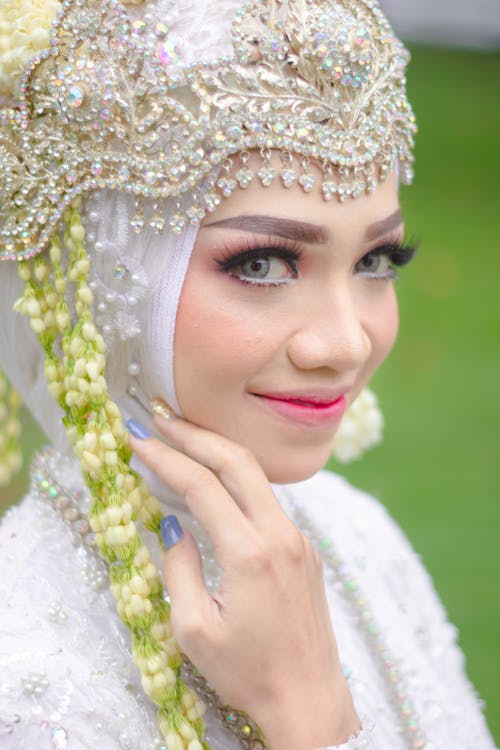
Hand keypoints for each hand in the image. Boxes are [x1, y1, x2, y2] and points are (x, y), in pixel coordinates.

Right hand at [128, 411, 359, 749]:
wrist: (311, 701)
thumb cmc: (248, 674)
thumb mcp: (194, 630)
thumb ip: (178, 569)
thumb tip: (173, 527)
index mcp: (250, 554)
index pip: (201, 485)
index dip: (165, 457)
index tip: (137, 439)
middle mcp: (281, 535)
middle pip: (237, 461)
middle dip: (195, 434)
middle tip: (160, 418)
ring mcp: (299, 540)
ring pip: (257, 478)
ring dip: (218, 453)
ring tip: (183, 438)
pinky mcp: (305, 550)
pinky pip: (268, 503)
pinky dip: (238, 483)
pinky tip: (216, 484)